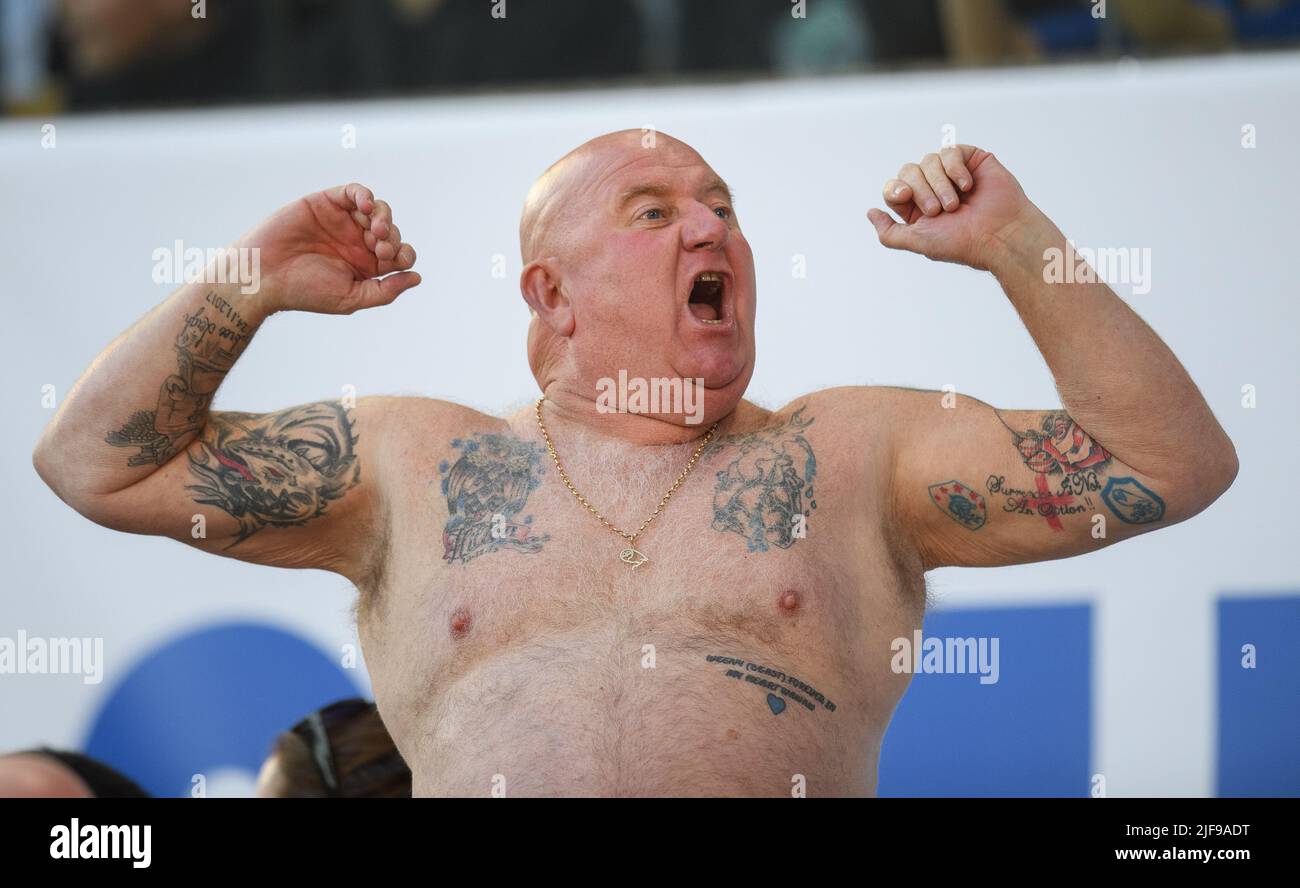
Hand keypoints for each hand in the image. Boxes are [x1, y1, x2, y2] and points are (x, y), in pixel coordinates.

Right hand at [237, 183, 420, 314]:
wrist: (265, 275)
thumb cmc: (305, 291)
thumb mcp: (352, 297)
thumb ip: (386, 290)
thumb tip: (417, 278)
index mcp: (366, 265)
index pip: (400, 254)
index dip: (403, 254)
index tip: (390, 260)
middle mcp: (358, 242)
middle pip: (391, 231)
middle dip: (392, 237)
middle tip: (379, 248)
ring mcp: (343, 221)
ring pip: (378, 210)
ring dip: (383, 217)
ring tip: (374, 230)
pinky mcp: (327, 203)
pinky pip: (354, 192)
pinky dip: (364, 195)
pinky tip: (365, 206)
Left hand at [867, 146, 1047, 271]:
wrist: (999, 234)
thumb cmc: (962, 241)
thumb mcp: (917, 242)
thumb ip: (890, 232)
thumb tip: (871, 212)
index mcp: (917, 207)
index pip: (894, 187)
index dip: (895, 189)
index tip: (904, 197)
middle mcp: (933, 187)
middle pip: (909, 171)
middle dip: (921, 190)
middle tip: (939, 210)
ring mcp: (951, 172)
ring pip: (928, 160)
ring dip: (940, 184)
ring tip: (956, 203)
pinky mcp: (970, 159)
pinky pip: (949, 151)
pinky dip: (955, 169)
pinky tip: (967, 185)